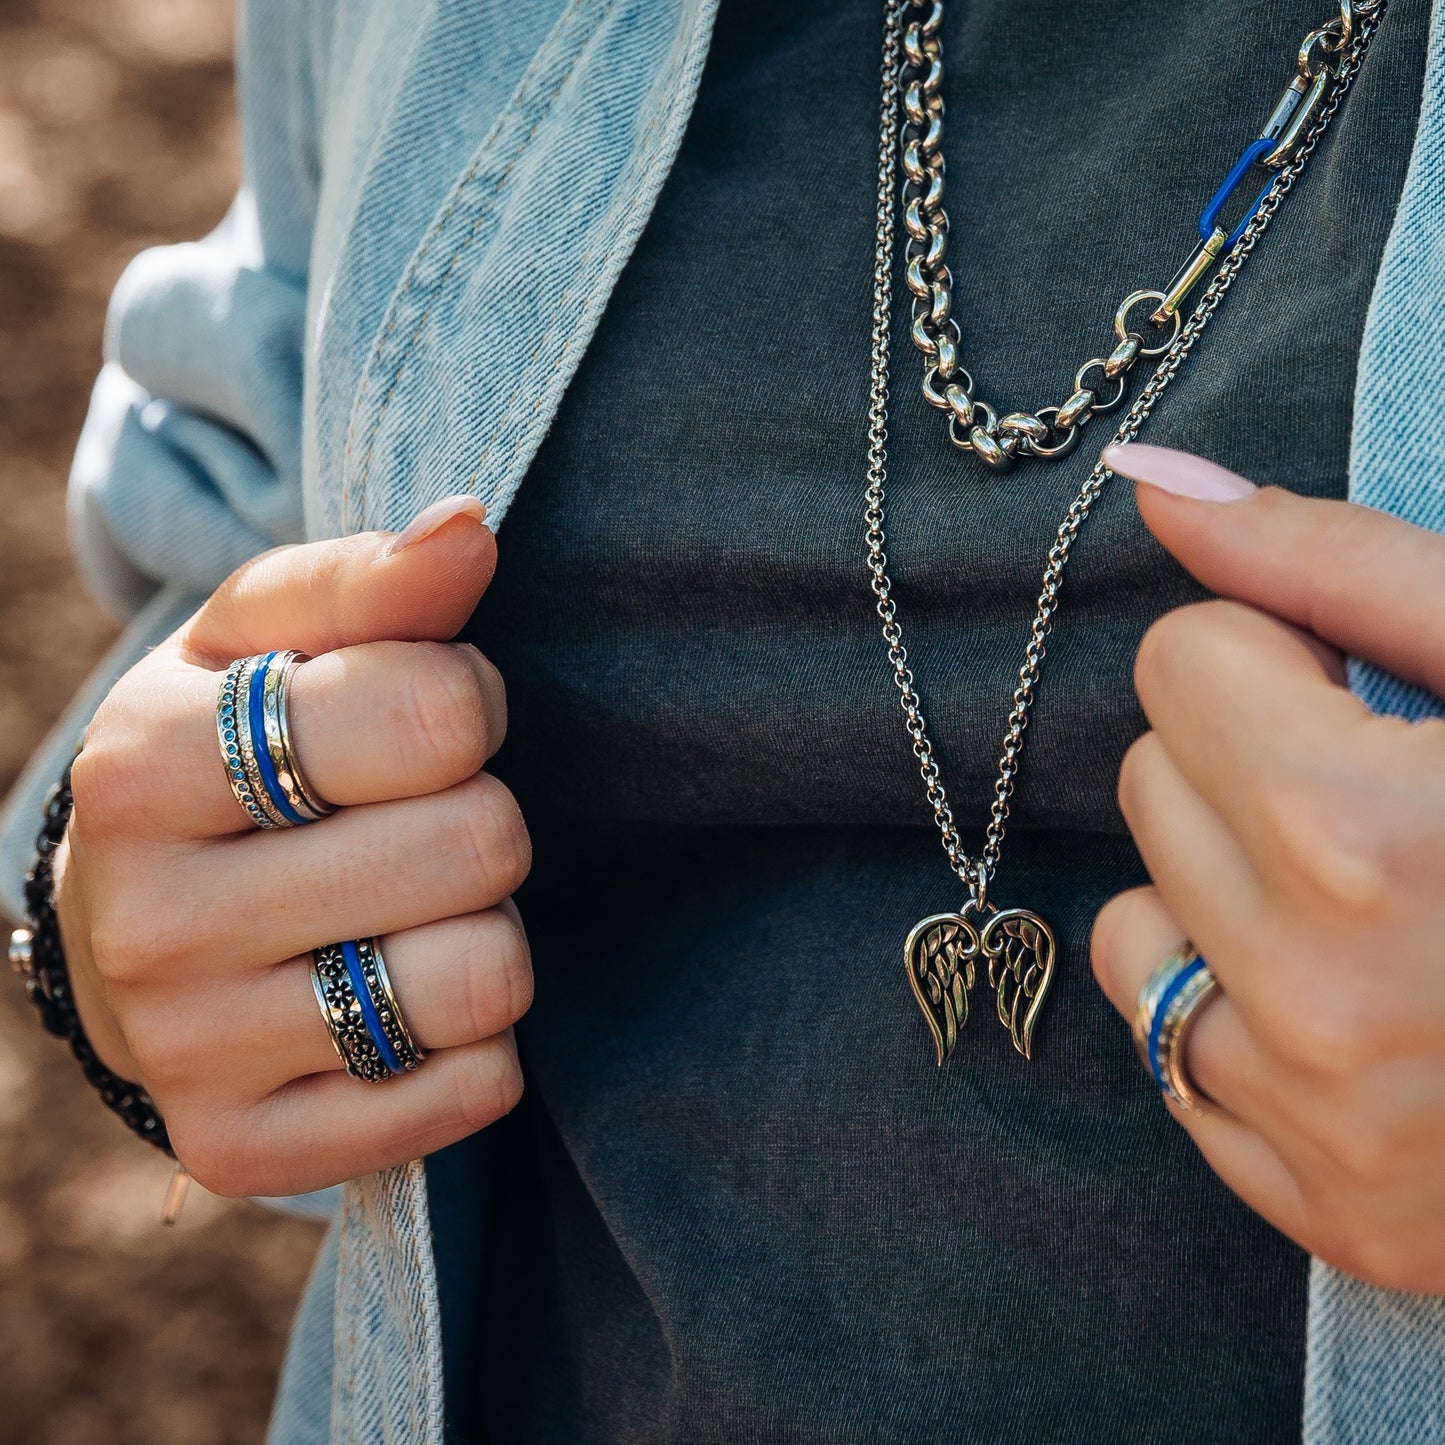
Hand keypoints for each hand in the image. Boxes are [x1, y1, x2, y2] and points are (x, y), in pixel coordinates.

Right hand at [55, 496, 532, 1196]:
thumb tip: (471, 528)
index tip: (422, 723)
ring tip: (413, 911)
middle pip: (478, 846)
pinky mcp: (248, 1149)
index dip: (467, 704)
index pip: (434, 716)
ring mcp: (192, 1056)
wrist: (135, 927)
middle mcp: (150, 924)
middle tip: (417, 824)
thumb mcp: (269, 642)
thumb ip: (371, 580)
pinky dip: (472, 1039)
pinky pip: (474, 1089)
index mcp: (144, 765)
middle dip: (482, 821)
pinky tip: (402, 998)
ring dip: (486, 932)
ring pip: (484, 980)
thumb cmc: (231, 758)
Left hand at [1091, 443, 1444, 1292]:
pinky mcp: (1331, 1212)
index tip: (1356, 691)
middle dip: (1246, 762)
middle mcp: (1317, 1001)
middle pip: (1147, 781)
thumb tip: (1154, 488)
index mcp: (1366, 837)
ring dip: (1226, 892)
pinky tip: (1371, 1013)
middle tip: (1384, 797)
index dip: (1276, 656)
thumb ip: (1336, 563)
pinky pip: (1175, 1058)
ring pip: (1134, 925)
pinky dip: (1242, 1018)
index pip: (1176, 659)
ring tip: (1374, 905)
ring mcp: (1321, 1127)